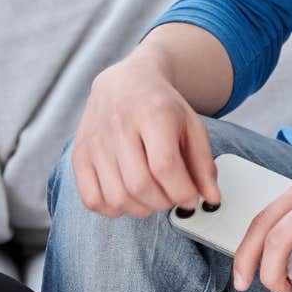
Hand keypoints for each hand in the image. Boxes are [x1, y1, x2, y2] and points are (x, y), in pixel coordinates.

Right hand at [69, 51, 221, 218]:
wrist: (126, 82)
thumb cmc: (161, 106)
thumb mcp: (191, 126)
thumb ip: (203, 164)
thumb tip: (211, 198)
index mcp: (152, 113)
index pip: (165, 166)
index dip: (182, 191)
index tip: (191, 198)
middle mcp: (119, 125)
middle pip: (140, 185)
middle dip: (163, 203)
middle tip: (171, 197)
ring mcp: (95, 141)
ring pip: (117, 196)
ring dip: (141, 208)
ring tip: (152, 196)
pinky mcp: (80, 155)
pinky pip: (93, 199)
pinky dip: (113, 209)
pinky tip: (127, 196)